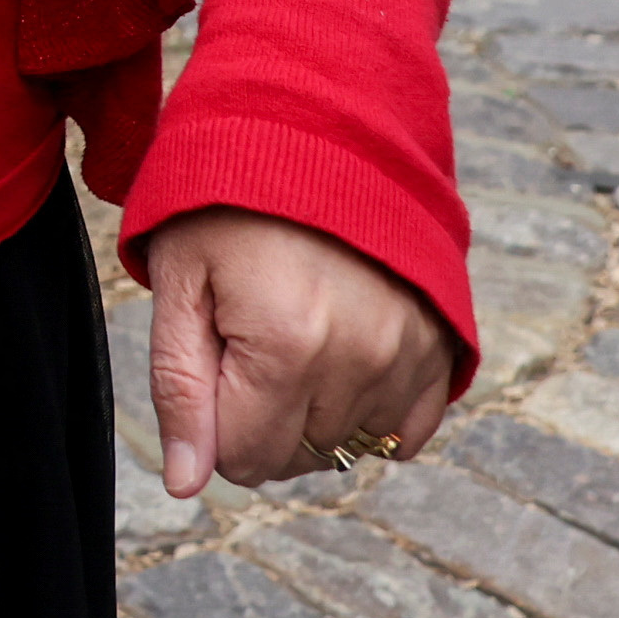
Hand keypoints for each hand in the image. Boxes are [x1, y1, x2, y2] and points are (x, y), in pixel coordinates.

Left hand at [139, 206, 461, 494]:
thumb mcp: (180, 283)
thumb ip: (180, 389)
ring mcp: (408, 356)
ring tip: (294, 330)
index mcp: (287, 344)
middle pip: (295, 458)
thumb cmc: (229, 204)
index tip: (213, 358)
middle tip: (248, 336)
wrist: (317, 134)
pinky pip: (403, 433)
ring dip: (311, 413)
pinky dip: (366, 411)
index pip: (243, 459)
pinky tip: (339, 359)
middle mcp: (361, 359)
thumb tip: (186, 483)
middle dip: (258, 418)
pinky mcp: (438, 349)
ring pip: (345, 447)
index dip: (213, 422)